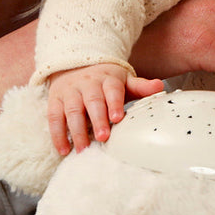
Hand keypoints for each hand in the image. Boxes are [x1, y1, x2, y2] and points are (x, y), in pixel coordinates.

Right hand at [47, 64, 163, 155]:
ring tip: (83, 148)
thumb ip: (140, 86)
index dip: (114, 103)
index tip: (118, 118)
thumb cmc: (105, 80)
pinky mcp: (55, 100)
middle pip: (92, 101)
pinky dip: (57, 134)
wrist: (75, 65)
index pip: (112, 89)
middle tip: (103, 137)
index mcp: (107, 78)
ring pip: (72, 110)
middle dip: (97, 119)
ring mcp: (70, 92)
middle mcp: (87, 83)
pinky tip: (64, 149)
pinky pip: (54, 117)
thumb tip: (160, 86)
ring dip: (76, 130)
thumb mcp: (123, 80)